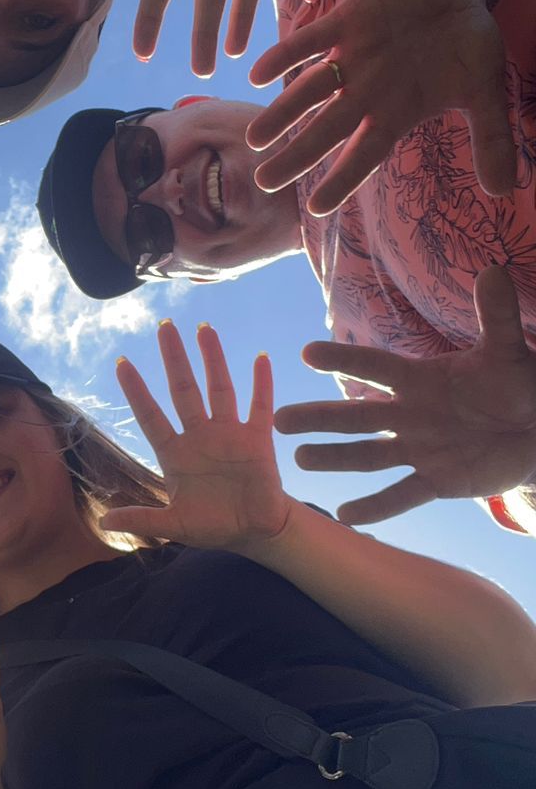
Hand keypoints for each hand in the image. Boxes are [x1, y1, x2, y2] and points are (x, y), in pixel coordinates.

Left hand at [102, 321, 291, 551]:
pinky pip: (259, 406)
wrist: (255, 532)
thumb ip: (142, 519)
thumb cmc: (212, 526)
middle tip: (165, 326)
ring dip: (212, 359)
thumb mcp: (174, 524)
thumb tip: (102, 523)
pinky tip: (261, 358)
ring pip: (219, 389)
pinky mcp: (258, 439)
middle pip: (183, 390)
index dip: (137, 391)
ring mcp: (229, 434)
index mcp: (175, 453)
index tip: (121, 362)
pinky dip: (261, 383)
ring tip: (204, 329)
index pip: (151, 415)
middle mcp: (199, 436)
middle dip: (174, 359)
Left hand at [247, 0, 512, 212]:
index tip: (316, 208)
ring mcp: (352, 57)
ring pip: (308, 91)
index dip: (341, 180)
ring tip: (254, 139)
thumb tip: (505, 191)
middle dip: (295, 157)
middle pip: (324, 131)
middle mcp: (365, 92)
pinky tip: (257, 73)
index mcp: (393, 113)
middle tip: (263, 182)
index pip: (363, 155)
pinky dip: (286, 55)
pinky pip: (310, 42)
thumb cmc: (464, 41)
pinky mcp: (346, 21)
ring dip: (280, 114)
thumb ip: (491, 136)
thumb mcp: (485, 89)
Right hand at [273, 265, 535, 521]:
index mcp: (420, 379)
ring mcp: (419, 448)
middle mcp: (410, 414)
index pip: (375, 368)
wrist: (535, 427)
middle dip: (319, 418)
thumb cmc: (519, 382)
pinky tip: (344, 516)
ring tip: (300, 459)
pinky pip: (401, 495)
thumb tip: (493, 272)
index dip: (344, 361)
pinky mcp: (437, 480)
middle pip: (356, 417)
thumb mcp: (508, 351)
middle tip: (279, 420)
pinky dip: (375, 507)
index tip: (306, 353)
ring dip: (334, 458)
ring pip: (368, 456)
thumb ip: (496, 317)